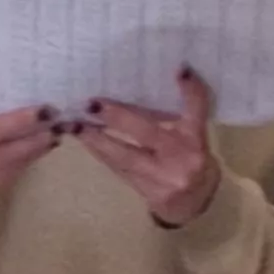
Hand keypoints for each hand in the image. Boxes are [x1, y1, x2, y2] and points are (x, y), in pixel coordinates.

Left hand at [70, 73, 228, 227]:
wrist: (196, 204)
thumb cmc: (192, 161)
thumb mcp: (193, 136)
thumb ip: (176, 116)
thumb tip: (137, 88)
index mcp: (196, 139)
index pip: (196, 109)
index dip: (190, 90)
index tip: (179, 69)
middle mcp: (182, 157)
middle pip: (147, 133)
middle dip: (118, 117)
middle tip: (92, 104)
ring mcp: (163, 177)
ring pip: (124, 156)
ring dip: (97, 139)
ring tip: (76, 124)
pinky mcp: (147, 192)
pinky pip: (118, 169)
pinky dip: (101, 153)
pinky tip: (85, 141)